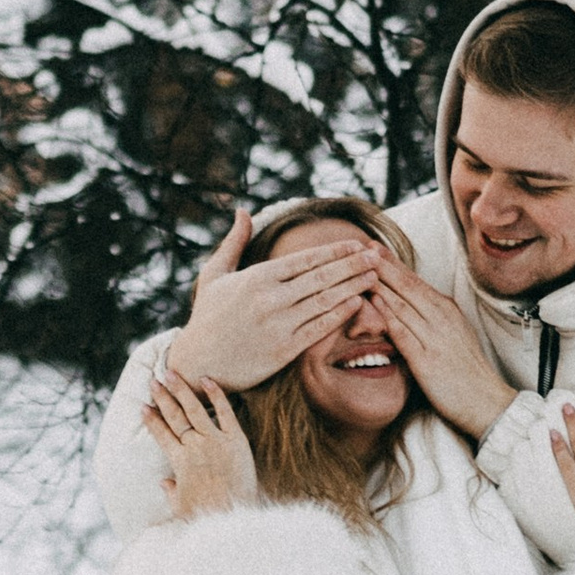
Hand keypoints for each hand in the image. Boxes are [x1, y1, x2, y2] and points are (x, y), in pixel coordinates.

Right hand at [143, 368, 258, 520]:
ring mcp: (215, 441)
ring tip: (171, 373)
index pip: (161, 434)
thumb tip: (164, 482)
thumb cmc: (206, 514)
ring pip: (194, 409)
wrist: (234, 515)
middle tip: (153, 381)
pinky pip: (224, 412)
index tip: (143, 407)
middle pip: (175, 417)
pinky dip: (215, 395)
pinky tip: (206, 379)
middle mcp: (194, 447)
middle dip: (162, 397)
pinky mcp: (235, 439)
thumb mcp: (181, 506)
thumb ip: (170, 492)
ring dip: (181, 390)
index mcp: (179, 462)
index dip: (151, 420)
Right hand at [173, 209, 383, 392]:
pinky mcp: (283, 350)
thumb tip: (242, 211)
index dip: (334, 251)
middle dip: (352, 264)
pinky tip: (357, 303)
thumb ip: (234, 242)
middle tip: (377, 255)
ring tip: (374, 276)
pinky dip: (340, 314)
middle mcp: (270, 299)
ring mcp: (278, 325)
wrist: (196, 363)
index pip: (304, 259)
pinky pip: (319, 329)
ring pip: (324, 301)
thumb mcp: (214, 274)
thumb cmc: (207, 317)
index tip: (357, 244)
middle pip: (321, 277)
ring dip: (353, 286)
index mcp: (256, 277)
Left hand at [360, 260, 515, 442]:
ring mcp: (435, 337)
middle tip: (361, 246)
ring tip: (359, 268)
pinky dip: (388, 314)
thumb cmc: (466, 370)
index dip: (393, 263)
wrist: (486, 400)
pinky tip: (374, 303)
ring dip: (380, 284)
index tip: (373, 247)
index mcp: (446, 310)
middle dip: (382, 265)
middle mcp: (441, 317)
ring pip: (403, 303)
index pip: (415, 281)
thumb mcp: (453, 333)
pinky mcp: (427, 359)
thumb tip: (411, 301)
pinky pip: (404, 332)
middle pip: (407, 286)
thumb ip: (432, 316)